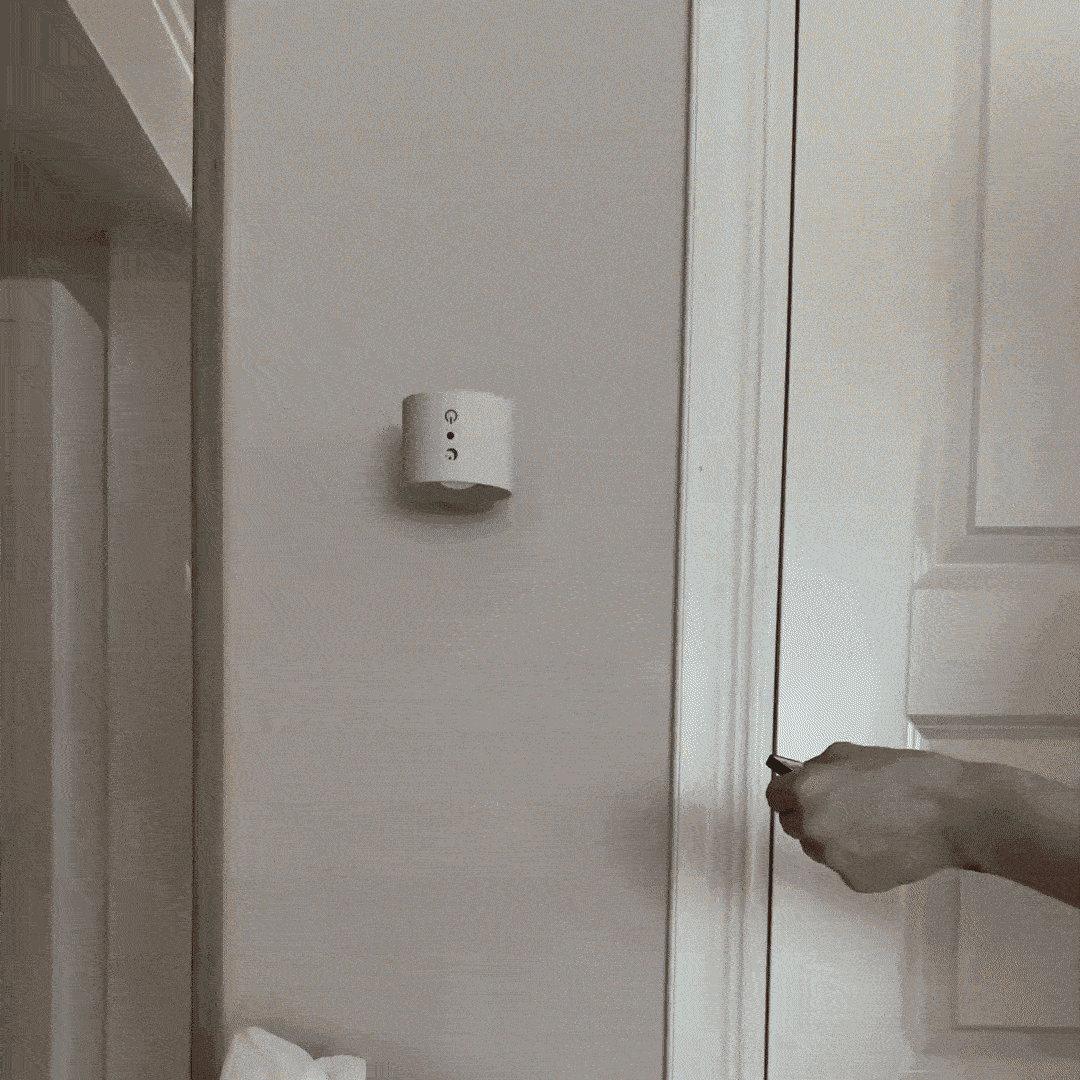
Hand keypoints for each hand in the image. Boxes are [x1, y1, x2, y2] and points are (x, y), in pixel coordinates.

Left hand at [765, 742, 972, 892]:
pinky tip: (881, 841)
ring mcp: (833, 856)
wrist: (953, 813)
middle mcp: (814, 825)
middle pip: (792, 824)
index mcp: (809, 790)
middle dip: (809, 814)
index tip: (793, 793)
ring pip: (818, 847)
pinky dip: (857, 857)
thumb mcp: (853, 753)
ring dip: (832, 837)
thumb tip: (803, 774)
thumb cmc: (914, 781)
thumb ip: (820, 766)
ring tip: (869, 823)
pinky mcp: (854, 879)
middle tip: (841, 806)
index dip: (788, 792)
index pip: (775, 796)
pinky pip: (844, 867)